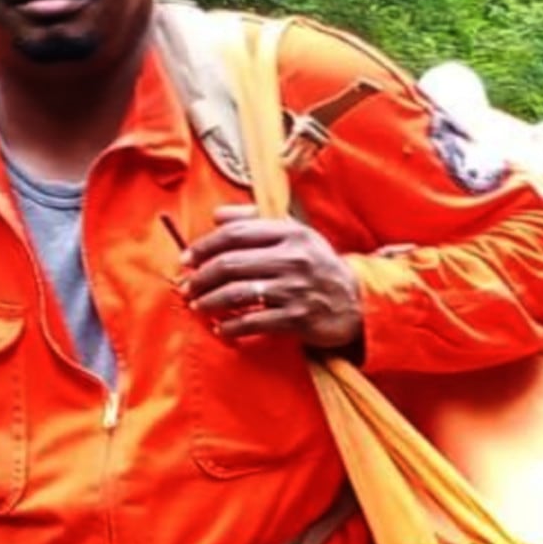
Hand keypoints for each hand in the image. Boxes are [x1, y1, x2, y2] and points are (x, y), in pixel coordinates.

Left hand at [183, 208, 362, 350]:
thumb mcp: (295, 234)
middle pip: (230, 264)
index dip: (204, 245)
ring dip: (209, 302)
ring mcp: (295, 290)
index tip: (186, 258)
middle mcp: (292, 258)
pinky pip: (254, 323)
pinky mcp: (297, 319)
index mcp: (290, 233)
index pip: (235, 233)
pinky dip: (232, 327)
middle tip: (186, 287)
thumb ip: (255, 220)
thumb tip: (217, 214)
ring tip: (198, 306)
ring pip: (237, 294)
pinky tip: (221, 329)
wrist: (356, 302)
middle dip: (200, 277)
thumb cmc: (317, 266)